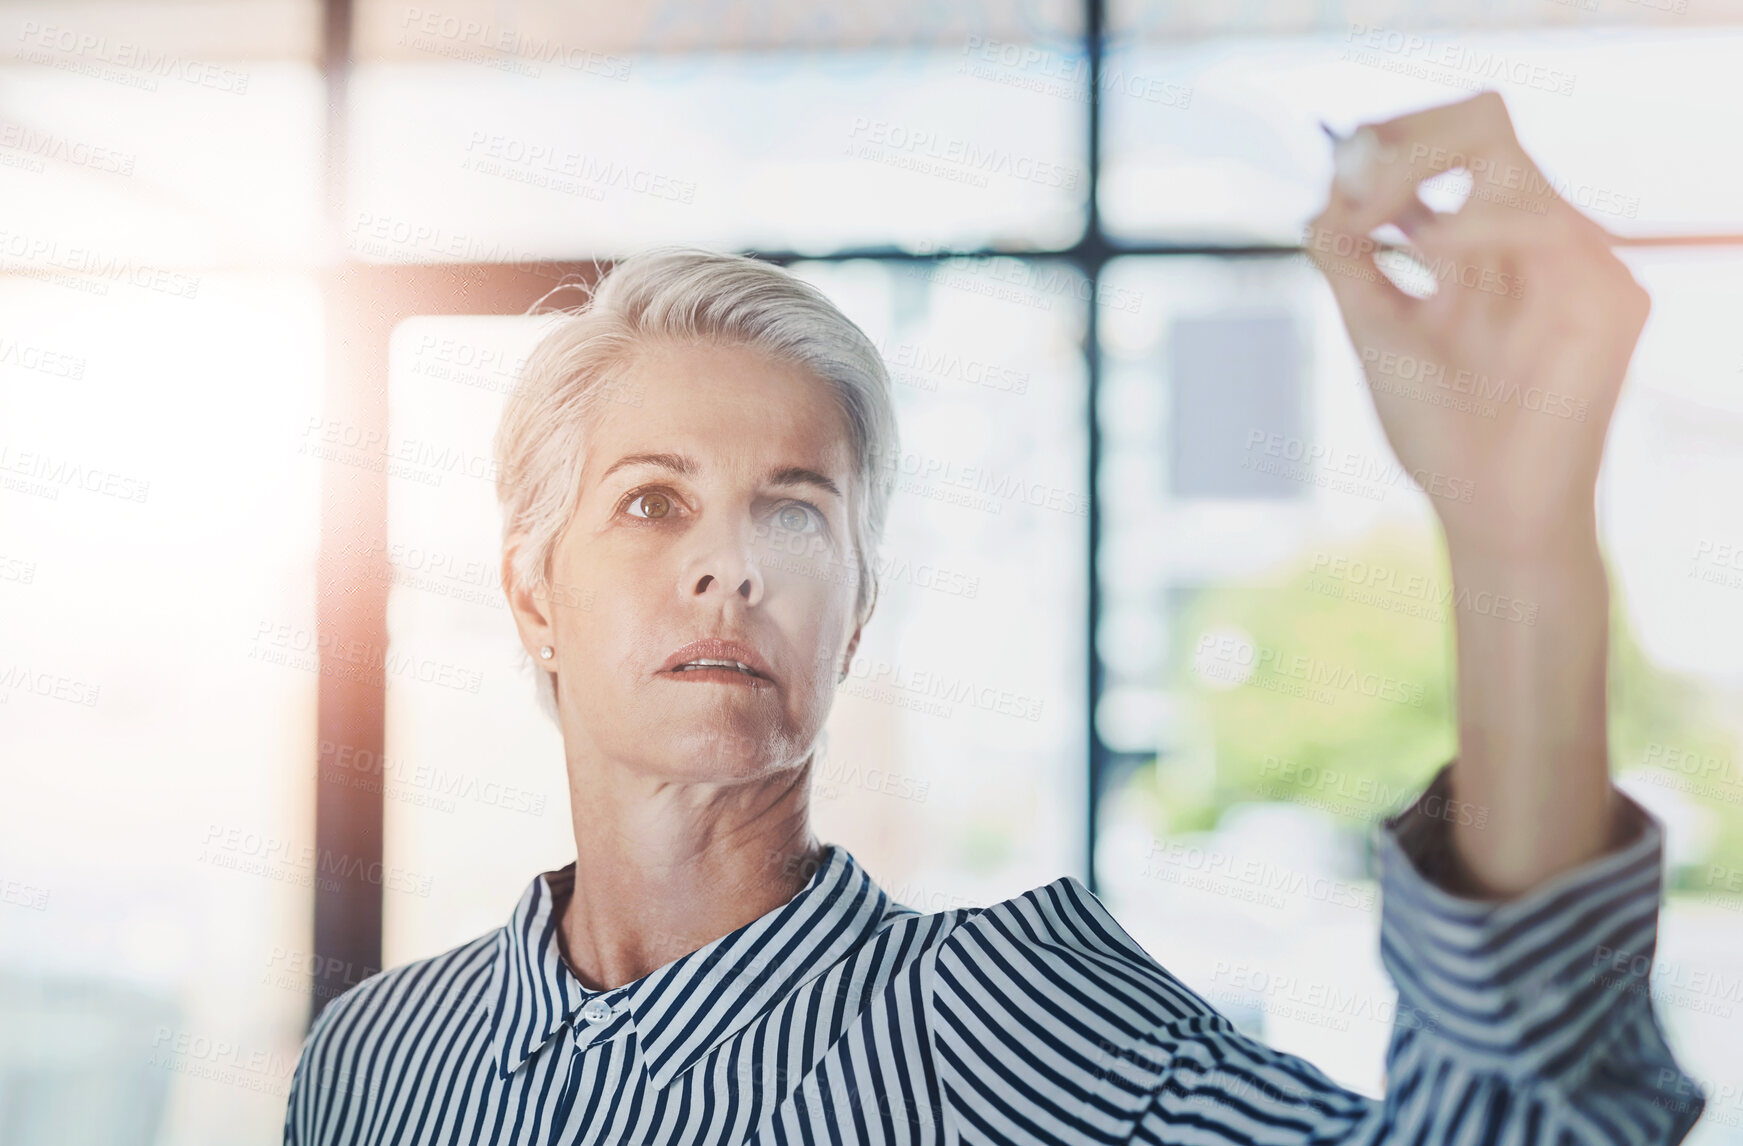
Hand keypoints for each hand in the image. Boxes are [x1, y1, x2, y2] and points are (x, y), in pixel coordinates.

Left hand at [1304, 91, 1648, 558]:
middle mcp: (1526, 242)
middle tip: (1351, 181)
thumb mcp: (1377, 335)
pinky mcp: (1610, 297)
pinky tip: (1435, 247)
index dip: (1388, 145)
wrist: (1488, 512)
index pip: (1446, 145)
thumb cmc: (1439, 434)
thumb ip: (1351, 265)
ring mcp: (1572, 263)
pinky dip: (1483, 223)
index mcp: (1477, 246)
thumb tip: (1320, 202)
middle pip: (1480, 125)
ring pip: (1508, 159)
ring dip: (1426, 171)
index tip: (1337, 184)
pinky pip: (1549, 223)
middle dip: (1404, 140)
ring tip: (1373, 215)